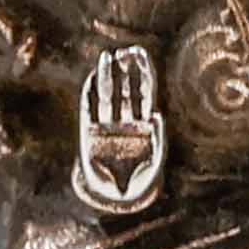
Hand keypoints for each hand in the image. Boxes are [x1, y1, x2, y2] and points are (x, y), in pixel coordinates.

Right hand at [79, 44, 160, 209]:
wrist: (117, 198)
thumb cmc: (140, 181)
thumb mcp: (156, 161)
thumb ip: (159, 140)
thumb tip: (158, 116)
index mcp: (144, 125)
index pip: (145, 93)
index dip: (143, 73)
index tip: (141, 53)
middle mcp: (126, 122)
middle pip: (127, 89)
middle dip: (126, 70)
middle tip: (125, 50)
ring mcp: (108, 126)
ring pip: (108, 95)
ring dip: (107, 76)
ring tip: (107, 57)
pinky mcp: (90, 133)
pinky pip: (89, 109)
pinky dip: (89, 93)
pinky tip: (91, 77)